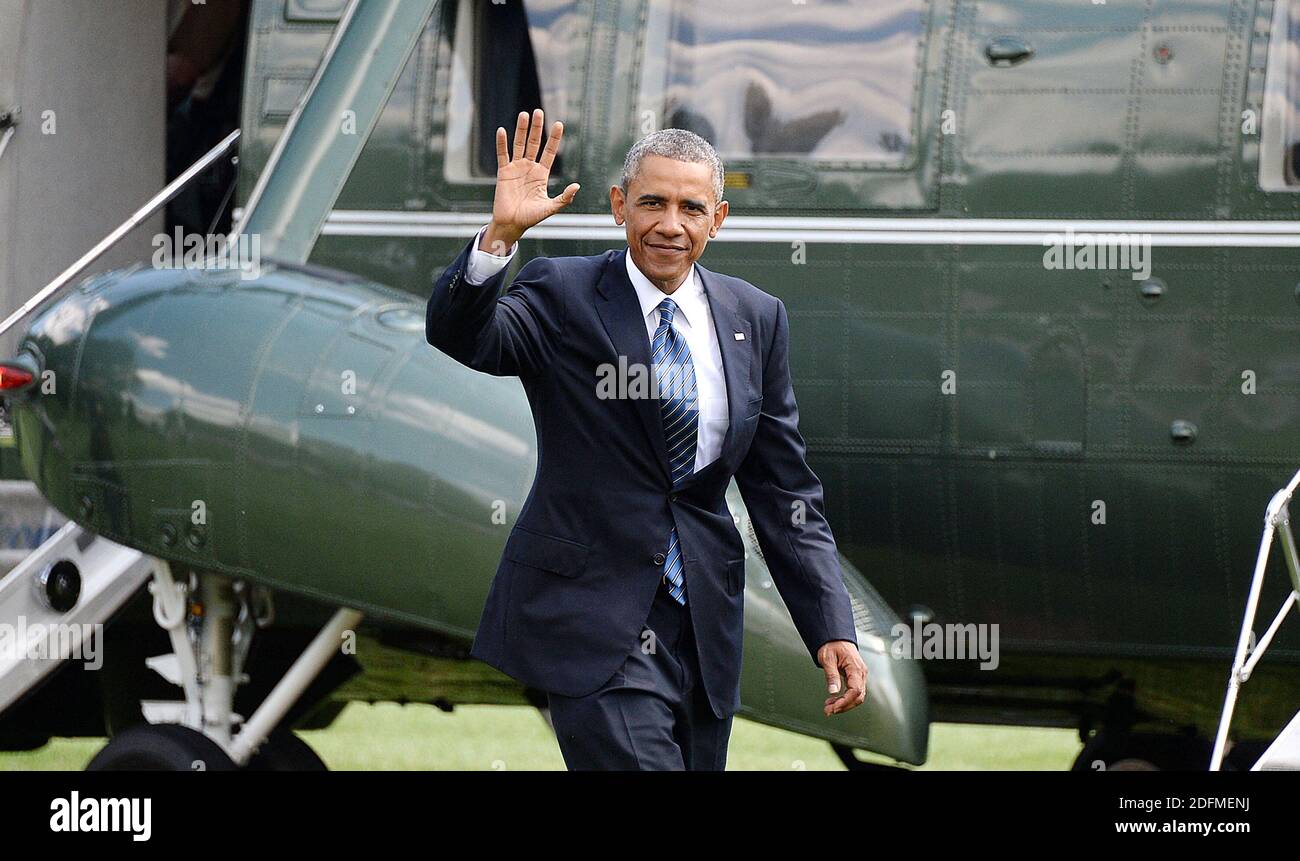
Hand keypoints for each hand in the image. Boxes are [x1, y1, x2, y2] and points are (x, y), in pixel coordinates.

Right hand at [481, 108, 579, 254]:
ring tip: (524, 114)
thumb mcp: (550, 207)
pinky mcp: (503, 172)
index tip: (559, 124)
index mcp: (541, 174)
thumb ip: (564, 198)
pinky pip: (502, 154)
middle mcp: (529, 167)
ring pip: (519, 144)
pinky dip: (501, 143)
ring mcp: (516, 168)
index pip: (550, 151)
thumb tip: (577, 186)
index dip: (554, 138)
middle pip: (534, 143)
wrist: (512, 224)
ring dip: (521, 130)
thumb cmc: (531, 217)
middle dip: (537, 128)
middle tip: (539, 111)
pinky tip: (502, 131)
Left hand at [818, 640, 866, 715]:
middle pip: (858, 697)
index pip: (855, 690)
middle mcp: (861, 673)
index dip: (845, 702)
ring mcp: (860, 676)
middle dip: (844, 706)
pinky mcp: (856, 678)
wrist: (836, 637)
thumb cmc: (832, 645)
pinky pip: (853, 692)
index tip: (833, 708)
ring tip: (828, 707)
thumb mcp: (827, 658)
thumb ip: (831, 675)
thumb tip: (833, 691)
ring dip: (843, 704)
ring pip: (856, 697)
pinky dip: (844, 699)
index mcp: (856, 668)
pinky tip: (833, 701)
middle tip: (828, 711)